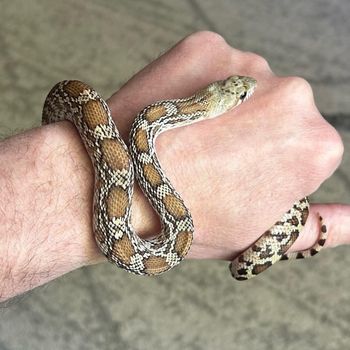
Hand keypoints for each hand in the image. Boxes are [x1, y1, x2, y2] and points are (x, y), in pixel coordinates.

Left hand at [107, 31, 346, 260]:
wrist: (122, 189)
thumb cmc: (191, 220)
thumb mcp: (262, 235)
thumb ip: (320, 228)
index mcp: (315, 145)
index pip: (303, 150)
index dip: (267, 167)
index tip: (237, 178)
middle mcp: (293, 95)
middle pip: (277, 113)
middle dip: (251, 134)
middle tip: (210, 159)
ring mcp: (247, 64)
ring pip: (244, 89)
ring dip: (223, 109)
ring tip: (189, 139)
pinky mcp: (206, 46)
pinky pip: (212, 68)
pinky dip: (198, 89)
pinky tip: (176, 116)